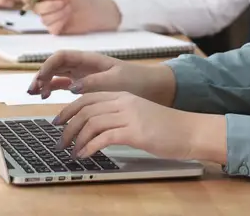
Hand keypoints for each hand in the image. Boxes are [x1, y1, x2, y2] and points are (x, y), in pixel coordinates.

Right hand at [20, 0, 120, 34]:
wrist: (96, 11)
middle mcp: (47, 7)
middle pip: (36, 9)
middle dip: (49, 6)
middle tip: (64, 3)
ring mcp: (51, 19)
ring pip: (44, 19)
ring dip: (58, 14)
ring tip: (70, 10)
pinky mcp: (57, 29)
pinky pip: (51, 28)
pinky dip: (60, 23)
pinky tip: (68, 19)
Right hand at [27, 50, 175, 105]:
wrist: (152, 88)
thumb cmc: (136, 81)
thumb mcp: (116, 81)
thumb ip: (94, 82)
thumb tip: (72, 87)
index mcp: (90, 59)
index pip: (62, 56)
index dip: (48, 65)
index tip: (40, 79)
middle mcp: (84, 66)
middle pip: (56, 65)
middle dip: (41, 75)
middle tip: (32, 90)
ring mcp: (83, 76)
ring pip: (57, 75)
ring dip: (44, 82)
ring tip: (35, 94)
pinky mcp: (86, 87)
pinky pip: (64, 85)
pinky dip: (54, 89)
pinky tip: (47, 97)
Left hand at [54, 92, 226, 164]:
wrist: (191, 130)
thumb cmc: (167, 127)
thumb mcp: (140, 114)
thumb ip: (119, 116)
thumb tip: (97, 128)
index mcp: (123, 96)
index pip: (88, 97)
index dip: (69, 109)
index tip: (59, 121)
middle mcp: (124, 102)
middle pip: (85, 109)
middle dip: (68, 126)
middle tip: (59, 141)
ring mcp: (129, 116)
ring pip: (91, 122)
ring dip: (76, 139)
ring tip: (71, 152)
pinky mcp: (135, 132)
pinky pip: (104, 137)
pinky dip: (90, 147)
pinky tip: (85, 155)